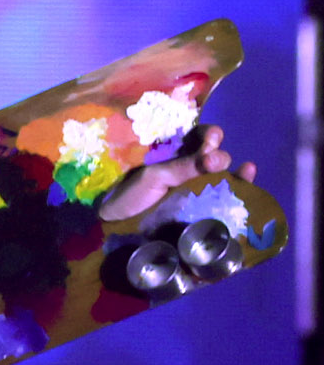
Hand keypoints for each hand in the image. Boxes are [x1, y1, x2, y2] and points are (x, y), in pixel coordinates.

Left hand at [97, 125, 255, 221]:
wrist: (118, 228)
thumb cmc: (131, 197)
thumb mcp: (154, 177)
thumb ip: (183, 166)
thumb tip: (218, 158)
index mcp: (175, 158)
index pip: (200, 139)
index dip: (209, 135)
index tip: (211, 139)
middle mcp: (191, 172)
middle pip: (216, 157)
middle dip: (220, 156)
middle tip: (214, 162)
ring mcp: (199, 192)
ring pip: (225, 178)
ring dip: (237, 172)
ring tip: (246, 170)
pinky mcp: (204, 212)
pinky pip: (226, 199)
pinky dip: (240, 189)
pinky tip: (248, 182)